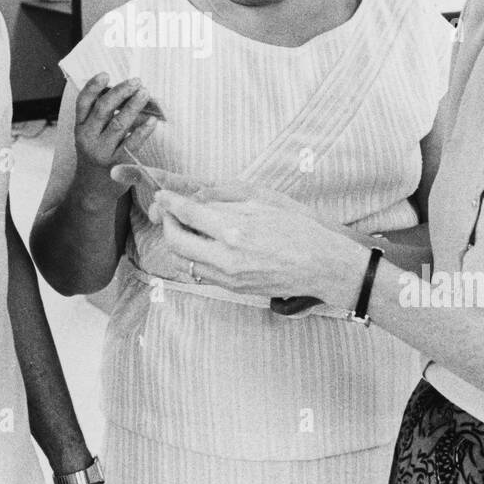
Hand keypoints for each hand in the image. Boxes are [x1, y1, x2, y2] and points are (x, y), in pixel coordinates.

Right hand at [74, 74, 158, 176]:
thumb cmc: (94, 157)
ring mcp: (102, 152)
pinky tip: (152, 121)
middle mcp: (88, 138)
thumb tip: (122, 93)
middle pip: (103, 109)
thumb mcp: (88, 137)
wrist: (92, 191)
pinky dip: (143, 131)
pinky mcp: (117, 163)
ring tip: (145, 93)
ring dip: (133, 106)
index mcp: (79, 128)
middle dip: (120, 92)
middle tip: (136, 81)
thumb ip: (98, 118)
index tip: (106, 74)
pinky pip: (132, 143)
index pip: (83, 103)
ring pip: (119, 124)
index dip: (93, 87)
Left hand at [147, 181, 369, 308]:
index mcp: (234, 230)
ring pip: (183, 260)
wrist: (321, 265)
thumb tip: (195, 198)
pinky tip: (201, 244)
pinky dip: (192, 257)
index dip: (170, 202)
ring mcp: (228, 277)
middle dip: (167, 223)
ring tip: (185, 227)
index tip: (162, 195)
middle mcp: (226, 257)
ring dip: (177, 242)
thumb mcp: (261, 203)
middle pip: (175, 241)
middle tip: (170, 211)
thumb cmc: (297, 229)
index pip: (187, 213)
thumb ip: (224, 201)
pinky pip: (199, 273)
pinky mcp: (232, 288)